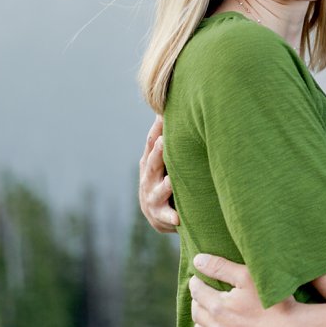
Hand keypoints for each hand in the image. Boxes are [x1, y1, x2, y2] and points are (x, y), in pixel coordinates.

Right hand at [139, 118, 178, 232]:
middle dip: (157, 153)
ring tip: (171, 182)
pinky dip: (171, 217)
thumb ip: (165, 139)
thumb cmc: (162, 178)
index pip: (151, 142)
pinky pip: (166, 216)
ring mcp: (152, 196)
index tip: (163, 114)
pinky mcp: (160, 215)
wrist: (156, 214)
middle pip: (152, 163)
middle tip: (163, 142)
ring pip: (158, 190)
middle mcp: (148, 177)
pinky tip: (177, 218)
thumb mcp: (161, 159)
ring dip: (165, 186)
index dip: (156, 129)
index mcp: (149, 161)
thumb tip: (168, 108)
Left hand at [189, 259, 296, 326]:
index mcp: (218, 305)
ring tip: (202, 319)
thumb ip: (220, 267)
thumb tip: (197, 260)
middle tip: (201, 297)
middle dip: (197, 302)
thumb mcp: (248, 276)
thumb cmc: (274, 302)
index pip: (197, 291)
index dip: (196, 283)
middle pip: (197, 313)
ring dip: (199, 325)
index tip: (198, 280)